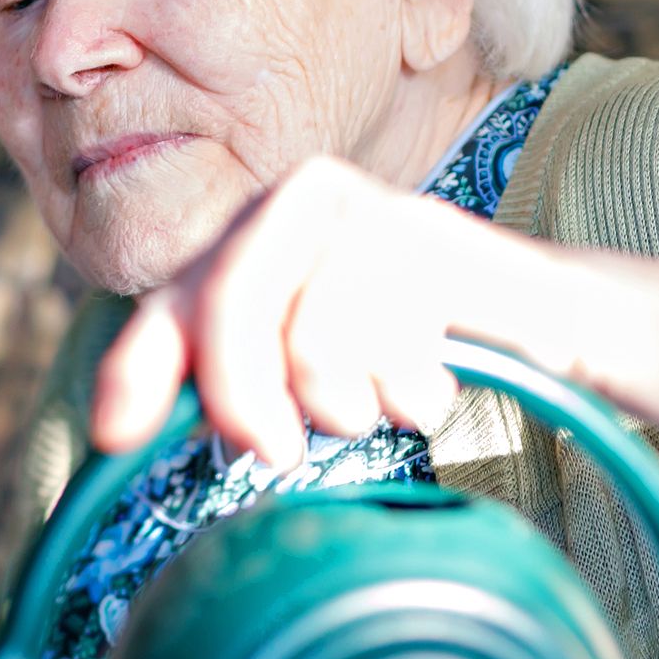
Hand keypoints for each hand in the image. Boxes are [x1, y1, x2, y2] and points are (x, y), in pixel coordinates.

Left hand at [91, 156, 546, 465]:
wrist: (543, 322)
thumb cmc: (406, 359)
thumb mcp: (305, 378)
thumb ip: (224, 390)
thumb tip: (116, 435)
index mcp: (248, 239)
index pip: (169, 303)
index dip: (136, 369)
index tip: (115, 437)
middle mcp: (293, 204)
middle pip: (226, 307)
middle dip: (241, 396)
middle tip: (274, 454)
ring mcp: (362, 206)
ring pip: (307, 333)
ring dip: (343, 404)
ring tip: (375, 408)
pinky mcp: (428, 230)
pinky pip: (385, 331)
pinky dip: (403, 389)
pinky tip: (425, 388)